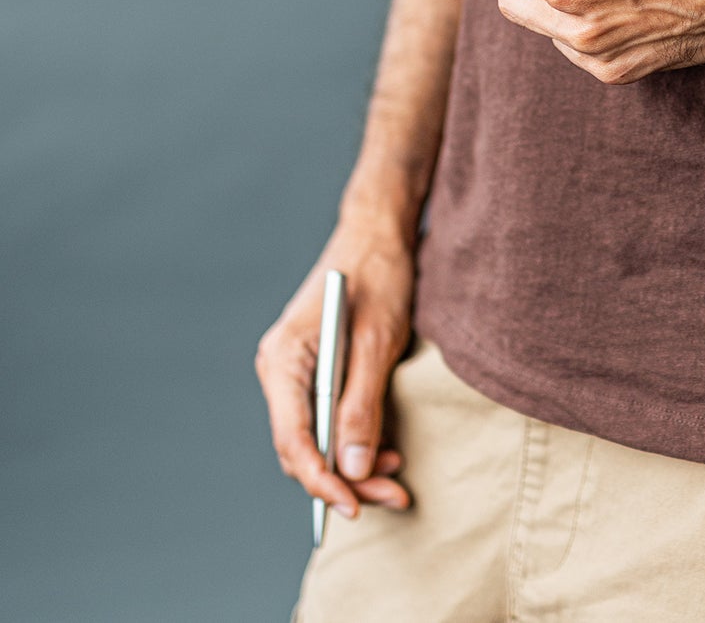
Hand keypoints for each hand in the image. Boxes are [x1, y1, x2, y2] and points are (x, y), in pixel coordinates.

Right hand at [254, 220, 414, 518]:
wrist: (378, 232)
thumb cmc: (378, 275)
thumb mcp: (378, 341)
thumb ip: (362, 404)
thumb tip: (351, 468)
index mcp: (284, 360)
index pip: (294, 439)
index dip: (322, 479)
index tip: (354, 503)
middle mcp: (280, 370)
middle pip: (303, 447)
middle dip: (345, 478)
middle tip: (392, 495)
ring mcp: (294, 372)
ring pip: (316, 439)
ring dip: (352, 464)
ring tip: (394, 479)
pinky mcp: (314, 371)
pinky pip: (325, 420)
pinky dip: (352, 440)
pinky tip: (382, 451)